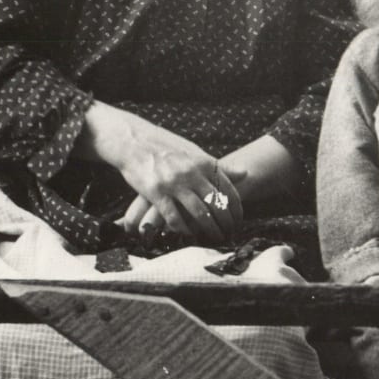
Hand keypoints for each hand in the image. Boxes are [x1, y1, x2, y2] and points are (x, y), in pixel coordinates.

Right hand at [112, 119, 241, 242]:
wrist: (133, 141)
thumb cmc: (166, 147)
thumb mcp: (195, 152)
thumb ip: (218, 167)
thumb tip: (245, 172)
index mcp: (203, 162)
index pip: (228, 190)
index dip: (236, 209)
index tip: (239, 221)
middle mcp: (191, 173)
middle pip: (216, 204)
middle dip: (226, 223)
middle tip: (230, 234)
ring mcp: (173, 183)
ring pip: (198, 213)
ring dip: (210, 229)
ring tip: (216, 238)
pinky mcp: (156, 193)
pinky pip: (173, 217)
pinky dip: (184, 229)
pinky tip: (189, 235)